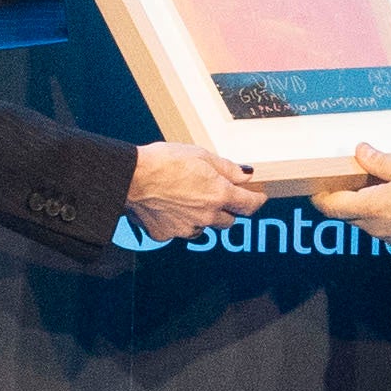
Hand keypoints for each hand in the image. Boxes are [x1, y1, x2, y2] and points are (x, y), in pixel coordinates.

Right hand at [127, 140, 270, 241]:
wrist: (132, 177)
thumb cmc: (164, 161)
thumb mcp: (201, 155)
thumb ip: (227, 168)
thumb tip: (246, 175)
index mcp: (219, 195)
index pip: (249, 205)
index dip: (257, 200)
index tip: (258, 197)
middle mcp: (207, 216)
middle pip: (228, 221)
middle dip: (226, 209)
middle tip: (215, 195)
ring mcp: (187, 228)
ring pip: (203, 227)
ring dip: (201, 217)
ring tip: (184, 198)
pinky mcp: (166, 234)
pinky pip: (178, 231)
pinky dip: (176, 221)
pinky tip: (166, 206)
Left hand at [302, 143, 390, 250]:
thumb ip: (379, 161)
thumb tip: (361, 151)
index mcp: (372, 207)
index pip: (332, 207)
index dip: (321, 197)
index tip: (318, 187)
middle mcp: (376, 227)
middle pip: (348, 214)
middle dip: (344, 199)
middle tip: (348, 179)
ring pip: (367, 222)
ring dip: (366, 206)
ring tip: (377, 185)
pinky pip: (385, 228)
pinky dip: (383, 215)